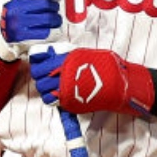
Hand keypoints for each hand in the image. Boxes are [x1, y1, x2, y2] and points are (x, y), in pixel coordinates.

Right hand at [0, 0, 62, 61]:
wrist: (4, 31)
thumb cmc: (19, 10)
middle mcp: (16, 8)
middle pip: (46, 4)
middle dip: (55, 7)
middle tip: (56, 9)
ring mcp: (18, 22)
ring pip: (48, 19)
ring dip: (57, 19)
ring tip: (56, 19)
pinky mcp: (21, 36)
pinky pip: (45, 33)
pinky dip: (53, 31)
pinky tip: (54, 29)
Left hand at [29, 44, 155, 117]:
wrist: (119, 84)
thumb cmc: (107, 67)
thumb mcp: (88, 55)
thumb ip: (70, 56)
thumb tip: (52, 55)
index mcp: (68, 59)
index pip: (40, 63)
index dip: (38, 65)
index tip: (40, 67)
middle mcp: (64, 73)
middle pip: (39, 77)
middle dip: (41, 78)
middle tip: (47, 78)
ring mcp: (66, 89)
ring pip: (43, 91)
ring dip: (46, 90)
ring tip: (54, 88)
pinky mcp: (70, 102)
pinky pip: (53, 101)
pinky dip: (54, 99)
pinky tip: (60, 96)